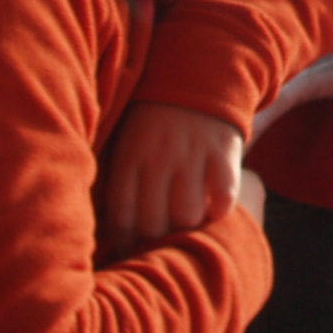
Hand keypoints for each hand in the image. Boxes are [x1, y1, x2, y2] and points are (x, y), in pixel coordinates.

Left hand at [95, 105, 245, 261]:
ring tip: (187, 232)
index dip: (126, 246)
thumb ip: (119, 182)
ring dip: (188, 229)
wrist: (195, 75)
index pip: (122, 218)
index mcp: (129, 159)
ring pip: (187, 216)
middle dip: (156, 246)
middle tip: (161, 251)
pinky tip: (213, 209)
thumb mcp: (127, 144)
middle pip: (154, 225)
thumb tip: (109, 233)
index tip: (131, 257)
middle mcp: (158, 159)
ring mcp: (191, 155)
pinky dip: (220, 210)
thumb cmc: (153, 122)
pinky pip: (223, 196)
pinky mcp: (222, 152)